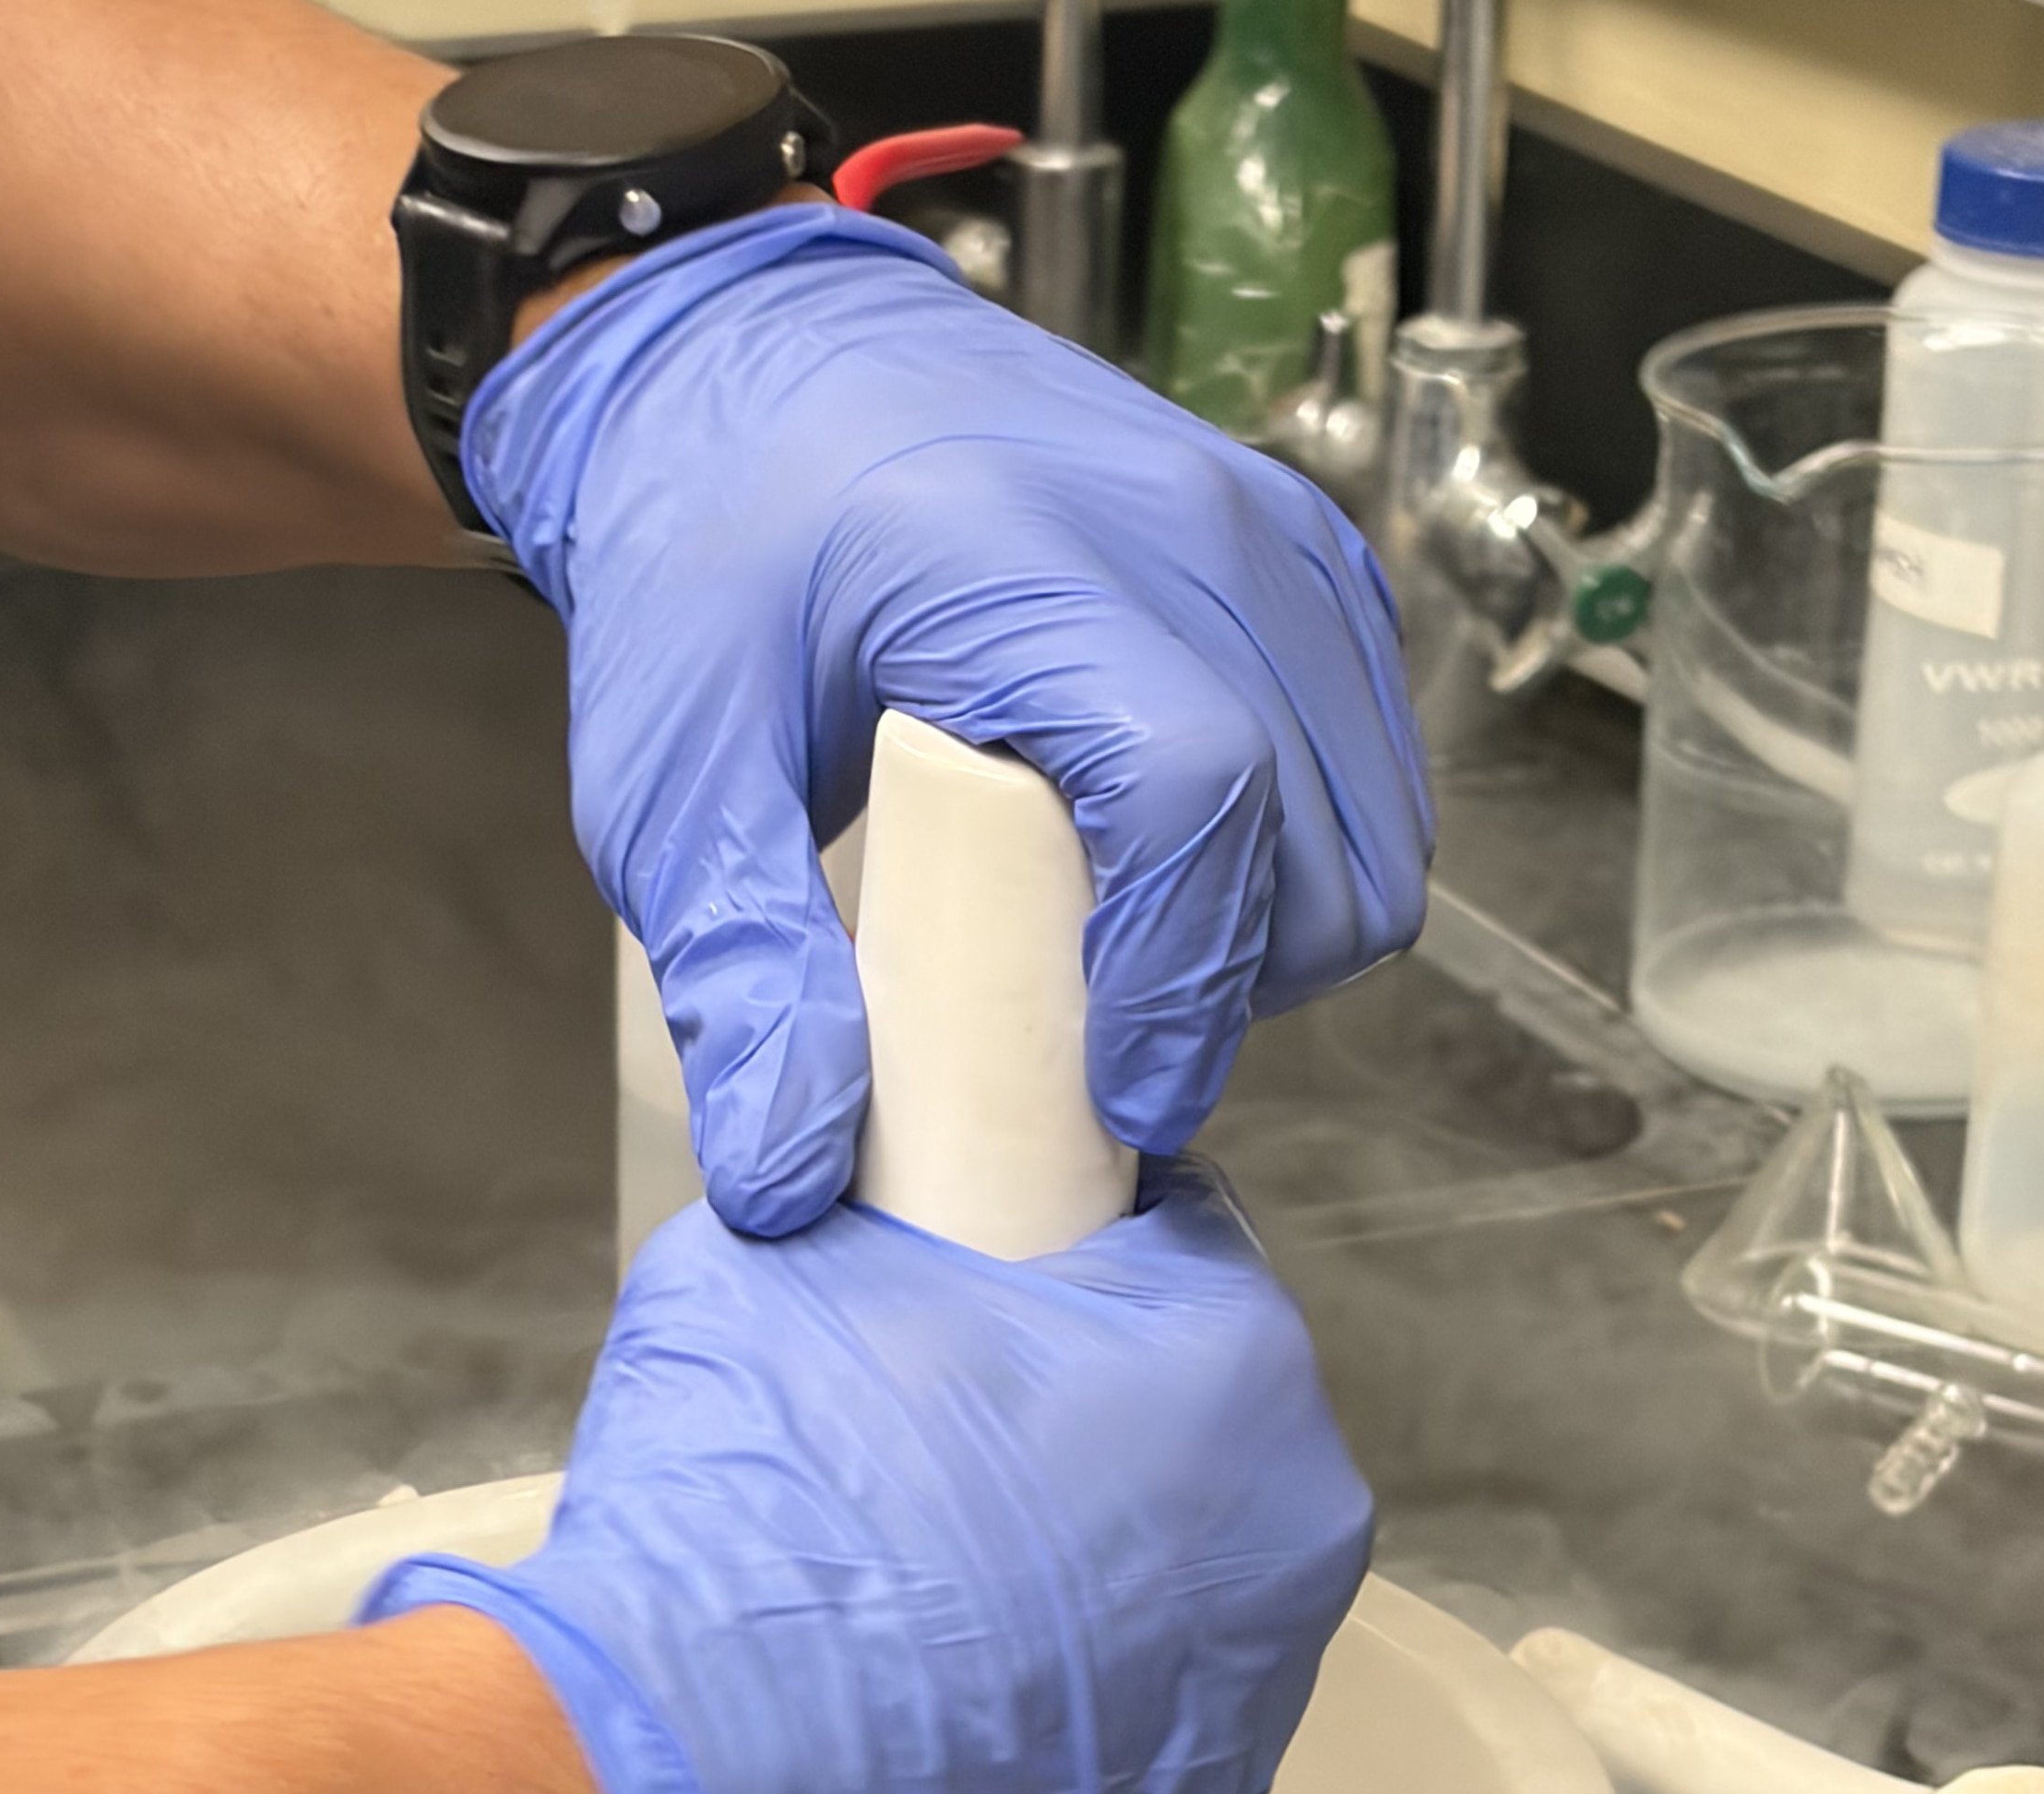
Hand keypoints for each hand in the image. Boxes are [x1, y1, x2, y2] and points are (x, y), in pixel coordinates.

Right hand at [362, 1166, 1372, 1793]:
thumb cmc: (763, 1501)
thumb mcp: (770, 1267)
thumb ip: (861, 1226)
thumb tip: (839, 1218)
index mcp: (1233, 1356)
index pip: (1179, 1240)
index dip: (1069, 1246)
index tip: (983, 1272)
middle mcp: (1292, 1528)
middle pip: (1192, 1418)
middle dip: (1085, 1409)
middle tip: (938, 1427)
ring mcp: (1255, 1697)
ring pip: (1173, 1572)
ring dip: (1082, 1558)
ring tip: (924, 1575)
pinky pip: (1137, 1710)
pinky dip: (1061, 1691)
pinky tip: (943, 1692)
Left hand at [469, 206, 1431, 1236]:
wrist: (755, 365)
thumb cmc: (705, 554)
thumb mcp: (670, 774)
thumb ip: (739, 972)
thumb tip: (792, 1179)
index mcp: (1022, 556)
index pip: (1197, 789)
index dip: (1181, 977)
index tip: (1120, 1102)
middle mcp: (1186, 524)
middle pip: (1320, 831)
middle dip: (1232, 988)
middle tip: (1100, 1052)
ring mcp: (1263, 527)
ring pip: (1373, 817)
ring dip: (1280, 931)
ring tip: (1138, 966)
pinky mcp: (1296, 551)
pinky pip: (1368, 756)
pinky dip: (1306, 853)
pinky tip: (1183, 876)